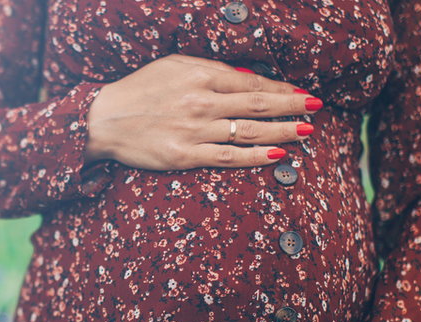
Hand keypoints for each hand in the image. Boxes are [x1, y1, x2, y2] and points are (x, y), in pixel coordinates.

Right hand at [84, 53, 320, 170]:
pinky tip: (277, 155)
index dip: (282, 89)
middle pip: (259, 105)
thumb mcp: (174, 66)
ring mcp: (194, 131)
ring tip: (306, 133)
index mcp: (201, 75)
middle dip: (292, 107)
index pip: (253, 83)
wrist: (103, 120)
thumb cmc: (139, 90)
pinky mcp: (185, 156)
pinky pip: (228, 157)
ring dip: (283, 132)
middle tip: (317, 109)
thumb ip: (211, 70)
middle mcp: (202, 102)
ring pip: (249, 132)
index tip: (303, 93)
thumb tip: (247, 80)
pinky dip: (255, 156)